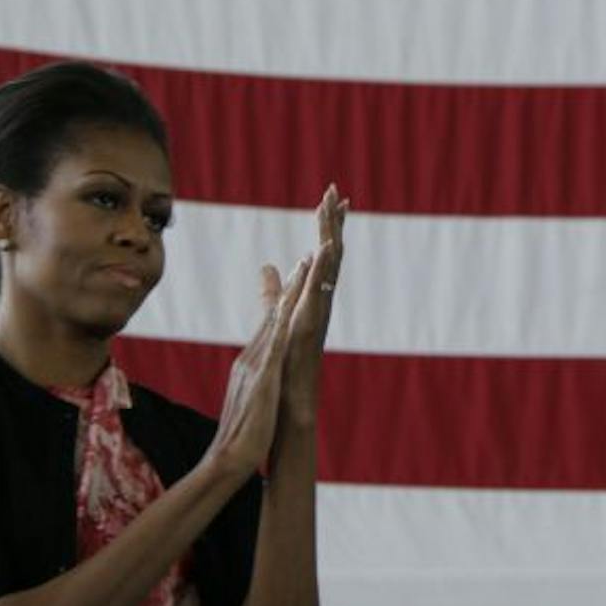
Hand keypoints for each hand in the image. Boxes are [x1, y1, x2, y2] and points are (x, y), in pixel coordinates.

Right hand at [205, 264, 301, 480]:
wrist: (229, 456)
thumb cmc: (244, 431)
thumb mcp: (253, 397)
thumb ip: (257, 380)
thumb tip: (263, 371)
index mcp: (251, 362)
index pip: (270, 324)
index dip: (282, 299)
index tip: (295, 275)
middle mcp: (251, 359)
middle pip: (272, 317)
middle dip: (288, 287)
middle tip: (304, 259)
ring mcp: (255, 367)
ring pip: (274, 324)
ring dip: (287, 296)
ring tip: (302, 271)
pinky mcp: (261, 380)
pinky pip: (272, 348)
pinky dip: (280, 327)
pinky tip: (287, 311)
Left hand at [281, 185, 346, 422]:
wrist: (288, 415)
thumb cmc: (282, 376)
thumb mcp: (274, 328)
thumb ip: (273, 297)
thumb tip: (269, 270)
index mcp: (310, 304)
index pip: (321, 259)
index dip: (327, 228)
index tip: (331, 198)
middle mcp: (318, 308)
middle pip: (329, 258)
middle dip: (331, 223)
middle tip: (335, 190)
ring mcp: (316, 318)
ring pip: (328, 271)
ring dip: (332, 238)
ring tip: (336, 209)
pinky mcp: (308, 331)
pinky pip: (318, 295)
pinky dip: (323, 271)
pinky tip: (325, 249)